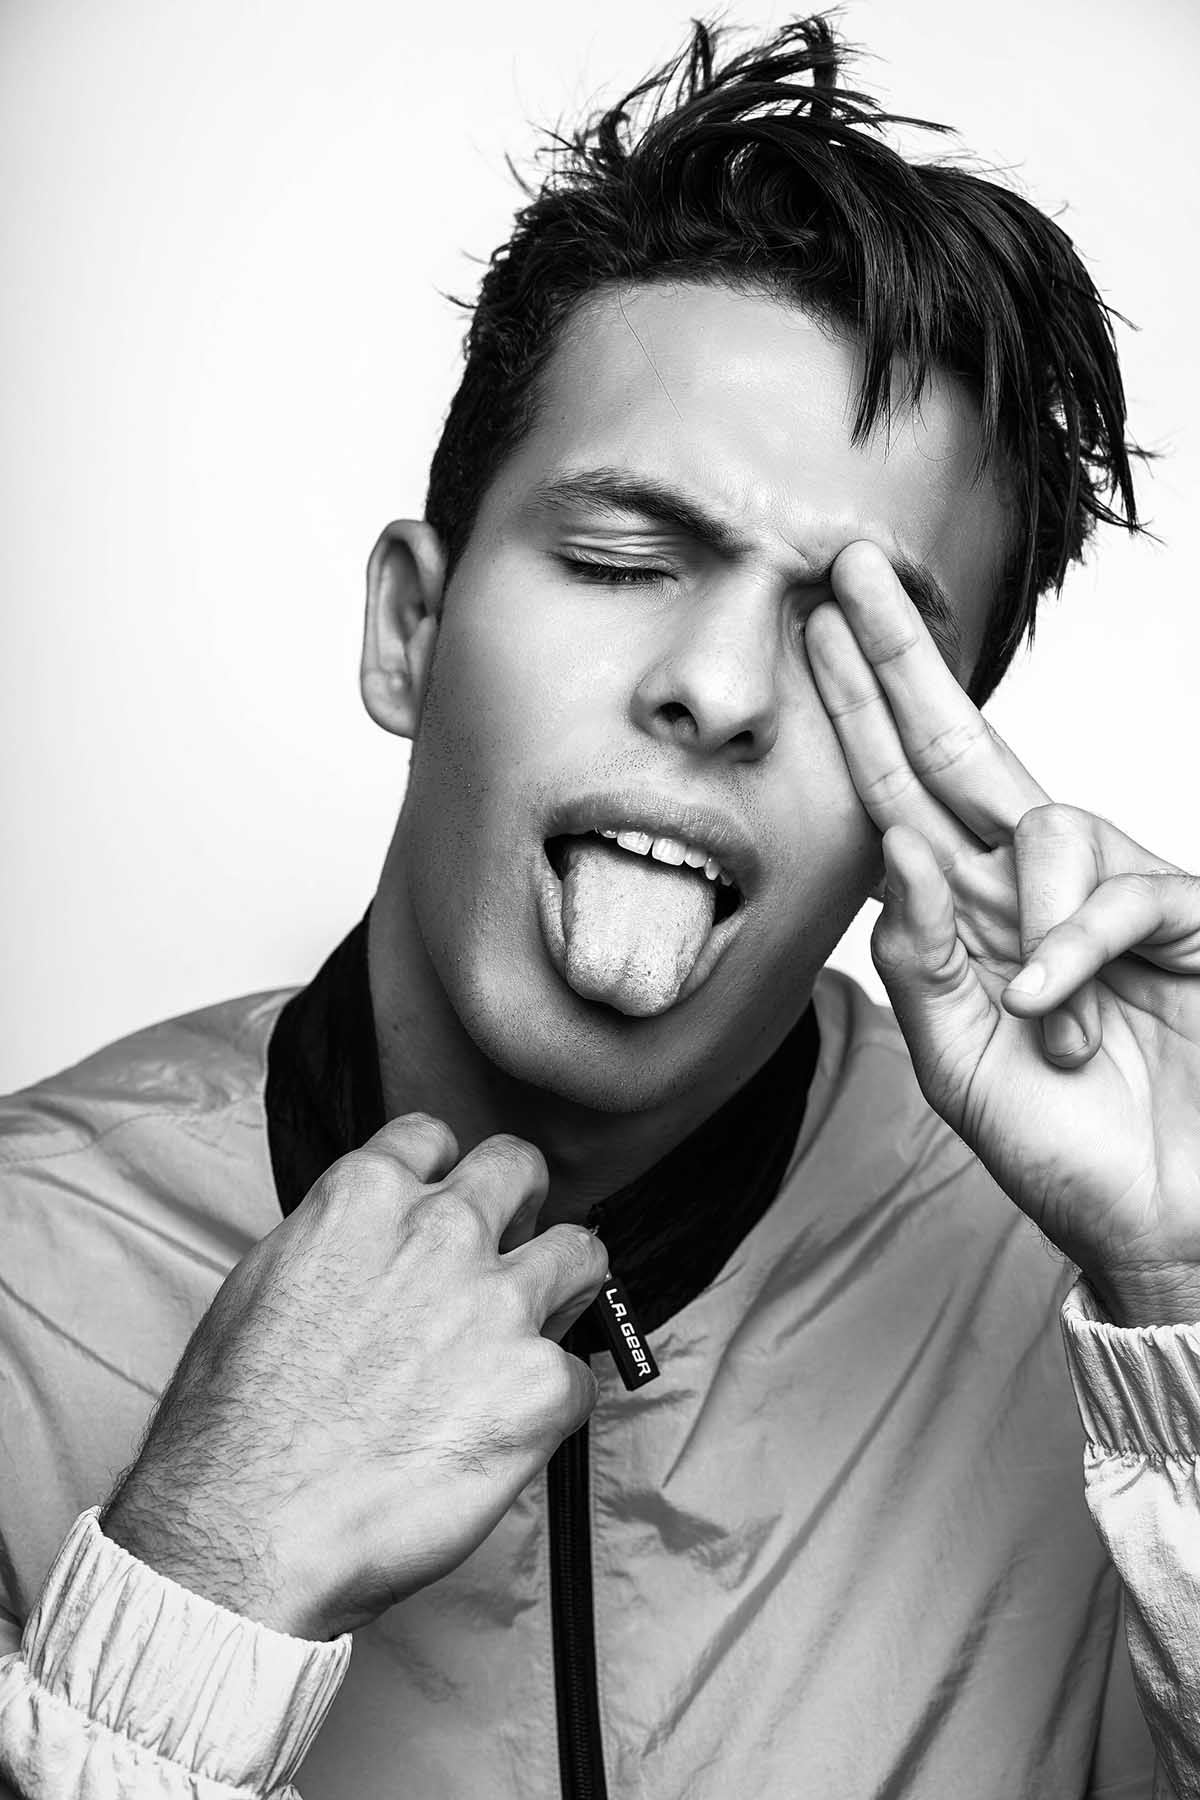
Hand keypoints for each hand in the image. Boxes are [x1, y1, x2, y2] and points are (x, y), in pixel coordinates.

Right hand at [102, 1115, 606, 1637]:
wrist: (247, 1527)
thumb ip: (336, 1239)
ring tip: (537, 1335)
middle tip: (510, 1250)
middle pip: (518, 1168)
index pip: (431, 1136)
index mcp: (365, 1197)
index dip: (440, 1176)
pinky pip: (577, 1376)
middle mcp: (442, 1231)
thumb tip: (370, 1242)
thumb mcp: (262, 1284)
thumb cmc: (235, 1426)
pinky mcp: (538, 1385)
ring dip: (563, 1290)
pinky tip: (507, 1433)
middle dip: (518, 1204)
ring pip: (580, 1253)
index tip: (442, 1206)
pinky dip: (549, 1404)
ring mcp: (499, 1304)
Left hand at [805, 542, 1199, 1326]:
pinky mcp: (1185, 918)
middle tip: (852, 572)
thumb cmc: (1062, 1147)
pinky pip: (1120, 891)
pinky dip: (1077, 947)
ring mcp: (1110, 895)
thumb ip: (919, 961)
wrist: (1162, 1223)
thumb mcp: (957, 1061)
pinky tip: (1060, 1006)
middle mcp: (1030, 887)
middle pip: (961, 747)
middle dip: (905, 660)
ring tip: (1044, 1022)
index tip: (815, 636)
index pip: (901, 794)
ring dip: (1028, 923)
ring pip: (1044, 827)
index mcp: (969, 915)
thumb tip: (892, 848)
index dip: (859, 717)